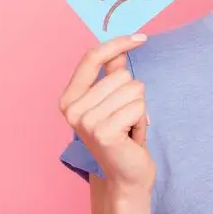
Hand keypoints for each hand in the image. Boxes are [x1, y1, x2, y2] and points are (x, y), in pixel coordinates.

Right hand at [58, 34, 155, 191]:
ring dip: (139, 108)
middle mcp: (72, 109)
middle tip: (125, 118)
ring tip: (128, 127)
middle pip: (121, 75)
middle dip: (133, 94)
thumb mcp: (115, 99)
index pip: (92, 57)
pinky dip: (142, 121)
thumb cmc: (122, 135)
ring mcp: (85, 121)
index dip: (117, 44)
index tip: (141, 38)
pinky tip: (132, 137)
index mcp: (70, 97)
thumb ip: (114, 72)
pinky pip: (138, 106)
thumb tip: (121, 45)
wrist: (126, 175)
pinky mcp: (103, 132)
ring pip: (133, 89)